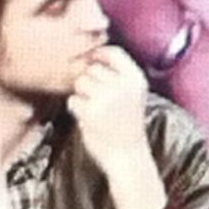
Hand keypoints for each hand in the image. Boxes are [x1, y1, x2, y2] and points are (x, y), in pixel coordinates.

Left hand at [67, 45, 148, 168]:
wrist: (127, 157)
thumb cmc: (126, 124)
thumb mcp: (133, 94)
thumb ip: (118, 73)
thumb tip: (89, 52)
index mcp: (136, 79)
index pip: (113, 52)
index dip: (99, 55)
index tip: (94, 65)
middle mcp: (122, 86)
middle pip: (92, 68)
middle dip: (89, 81)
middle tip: (97, 99)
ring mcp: (106, 99)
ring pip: (80, 82)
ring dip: (81, 94)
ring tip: (94, 108)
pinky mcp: (90, 112)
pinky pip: (72, 100)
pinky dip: (76, 109)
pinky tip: (88, 118)